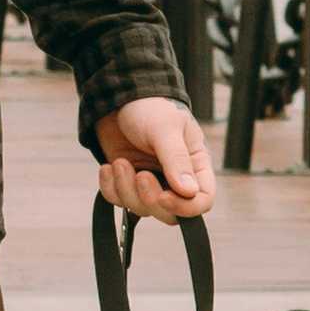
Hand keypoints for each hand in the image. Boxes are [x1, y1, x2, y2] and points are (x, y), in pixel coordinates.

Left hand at [95, 98, 215, 222]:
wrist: (118, 97)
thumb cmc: (149, 107)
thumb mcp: (165, 128)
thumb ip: (177, 160)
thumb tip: (190, 192)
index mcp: (195, 164)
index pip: (202, 200)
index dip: (185, 207)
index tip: (164, 197)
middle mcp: (175, 178)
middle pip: (171, 213)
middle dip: (150, 199)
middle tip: (139, 175)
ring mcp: (151, 182)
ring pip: (143, 209)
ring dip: (126, 190)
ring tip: (119, 163)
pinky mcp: (127, 182)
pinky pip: (119, 201)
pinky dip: (110, 188)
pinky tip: (107, 168)